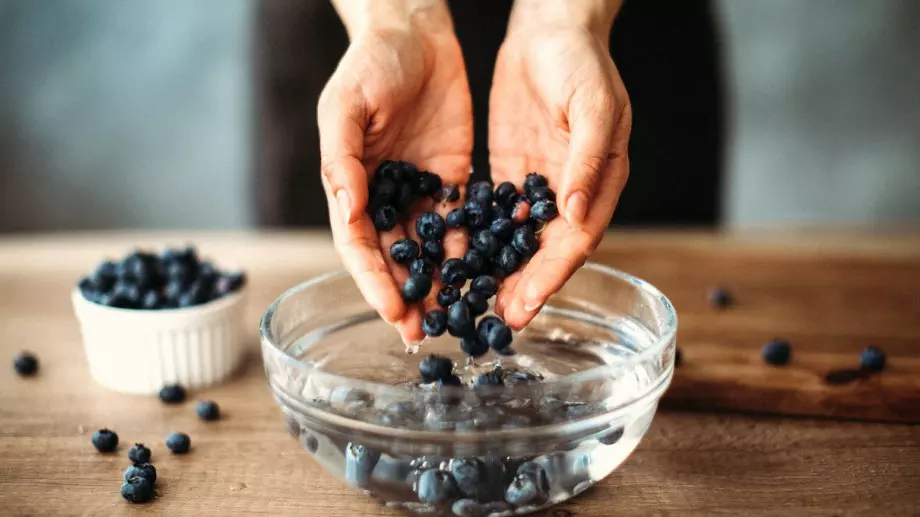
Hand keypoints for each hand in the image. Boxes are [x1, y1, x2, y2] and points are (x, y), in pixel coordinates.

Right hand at [319, 1, 472, 341]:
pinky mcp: (451, 179)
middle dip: (406, 296)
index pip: (358, 245)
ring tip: (454, 316)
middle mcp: (383, 197)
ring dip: (438, 284)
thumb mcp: (345, 106)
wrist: (415, 31)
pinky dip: (468, 250)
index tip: (393, 311)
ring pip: (428, 249)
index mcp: (350, 184)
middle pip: (393, 258)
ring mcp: (419, 191)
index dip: (373, 281)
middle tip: (424, 333)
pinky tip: (480, 276)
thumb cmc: (370, 63)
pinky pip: (460, 222)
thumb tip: (348, 214)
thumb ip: (342, 160)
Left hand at [489, 4, 630, 329]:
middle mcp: (570, 193)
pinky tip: (458, 262)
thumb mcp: (593, 106)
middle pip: (546, 251)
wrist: (549, 29)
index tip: (527, 305)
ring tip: (474, 302)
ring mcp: (539, 185)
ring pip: (519, 241)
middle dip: (523, 287)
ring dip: (500, 273)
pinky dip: (481, 240)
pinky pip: (495, 215)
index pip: (575, 241)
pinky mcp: (511, 173)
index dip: (552, 276)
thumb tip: (576, 213)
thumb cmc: (581, 62)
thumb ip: (588, 160)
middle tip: (495, 319)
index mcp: (600, 182)